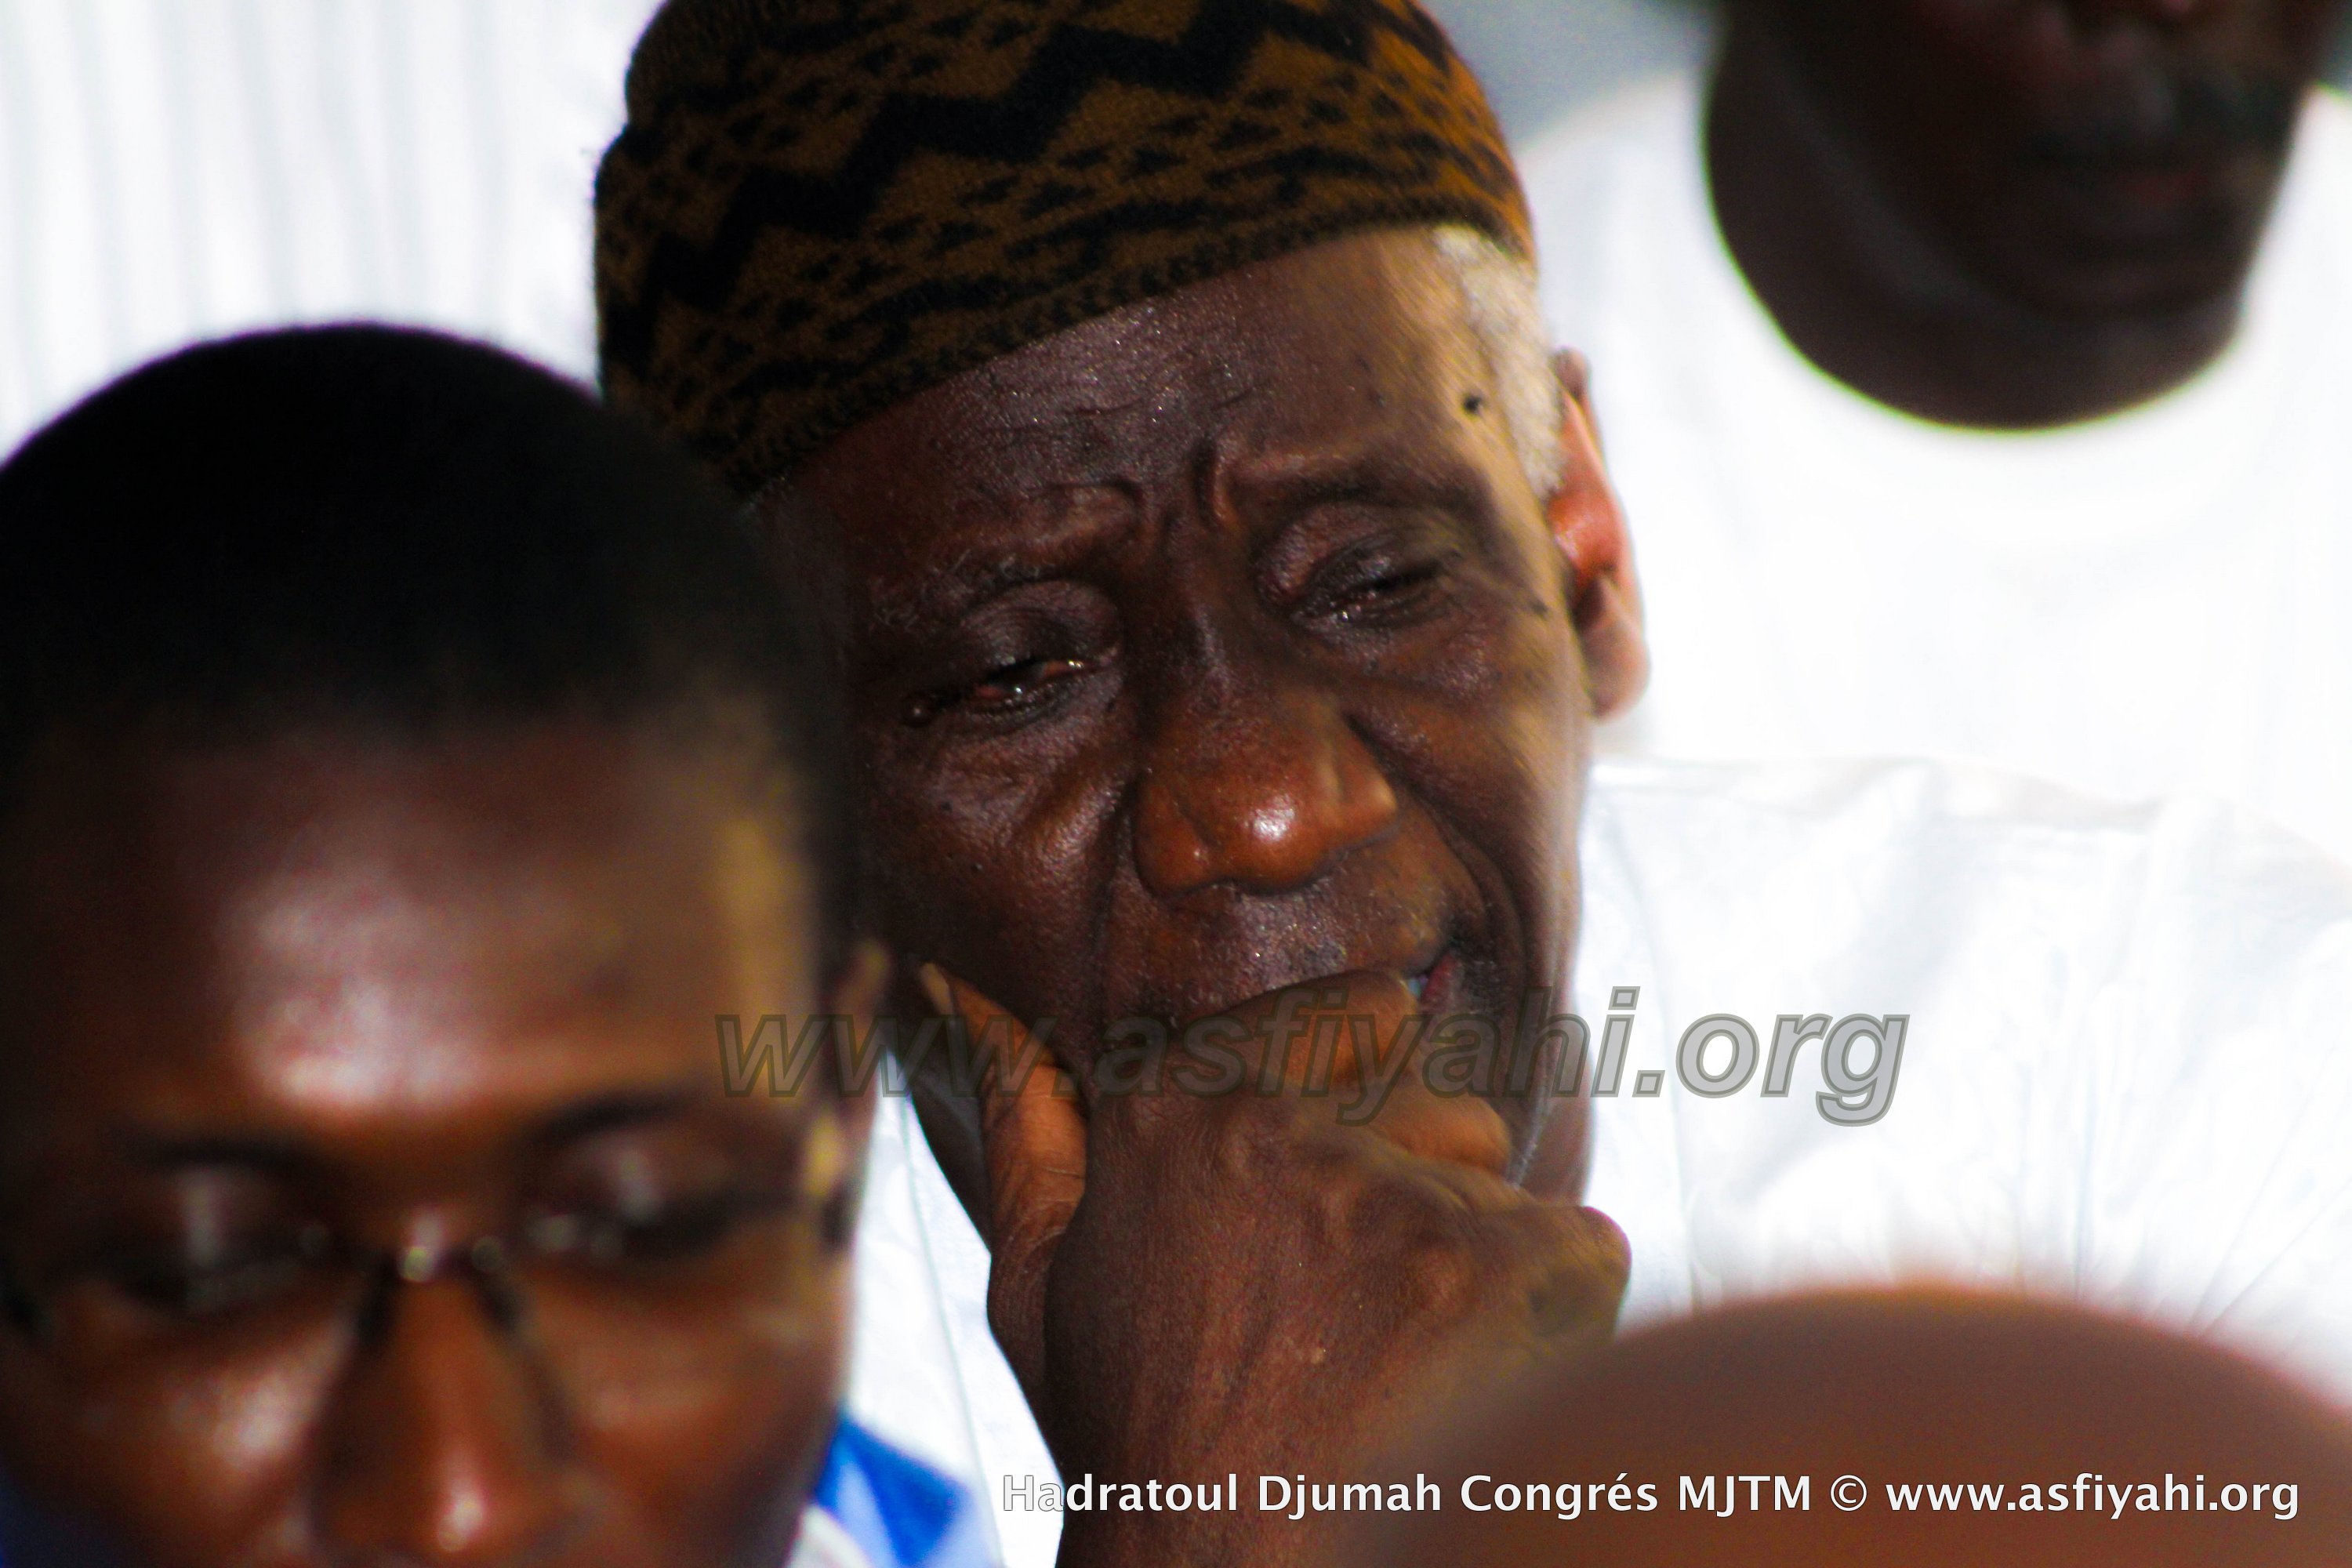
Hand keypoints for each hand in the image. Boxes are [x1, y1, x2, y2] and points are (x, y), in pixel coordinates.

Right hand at [919, 968, 1629, 1567]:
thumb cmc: (1145, 1448)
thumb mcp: (1040, 1288)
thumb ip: (1026, 1127)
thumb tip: (960, 992)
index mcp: (1176, 1111)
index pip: (1350, 1013)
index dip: (1367, 1096)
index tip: (1350, 1187)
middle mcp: (1291, 1130)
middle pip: (1439, 1104)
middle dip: (1427, 1192)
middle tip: (1362, 1323)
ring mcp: (1408, 1197)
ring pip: (1504, 1188)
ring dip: (1482, 1262)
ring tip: (1413, 1367)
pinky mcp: (1515, 1262)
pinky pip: (1580, 1250)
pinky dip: (1552, 1318)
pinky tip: (1475, 1392)